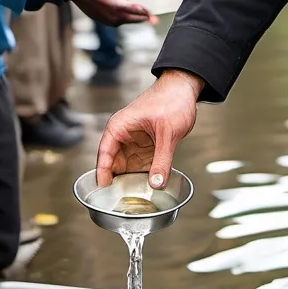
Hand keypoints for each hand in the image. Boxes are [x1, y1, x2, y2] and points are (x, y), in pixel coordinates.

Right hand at [62, 0, 156, 25]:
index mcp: (106, 1)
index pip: (125, 8)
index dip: (137, 10)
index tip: (148, 12)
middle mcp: (106, 13)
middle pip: (128, 18)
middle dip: (142, 18)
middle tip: (155, 19)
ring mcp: (104, 18)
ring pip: (124, 21)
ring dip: (136, 20)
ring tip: (148, 18)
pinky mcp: (103, 20)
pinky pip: (119, 22)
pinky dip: (128, 19)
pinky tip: (135, 16)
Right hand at [96, 70, 202, 187]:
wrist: (185, 88)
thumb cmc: (171, 99)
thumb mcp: (168, 133)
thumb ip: (162, 160)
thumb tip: (156, 183)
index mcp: (120, 127)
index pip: (105, 152)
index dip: (102, 172)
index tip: (103, 189)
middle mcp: (124, 136)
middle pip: (114, 164)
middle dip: (118, 180)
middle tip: (121, 199)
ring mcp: (135, 142)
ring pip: (128, 167)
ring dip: (132, 180)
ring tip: (136, 197)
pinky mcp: (147, 146)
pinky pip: (142, 165)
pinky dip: (145, 175)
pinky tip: (149, 187)